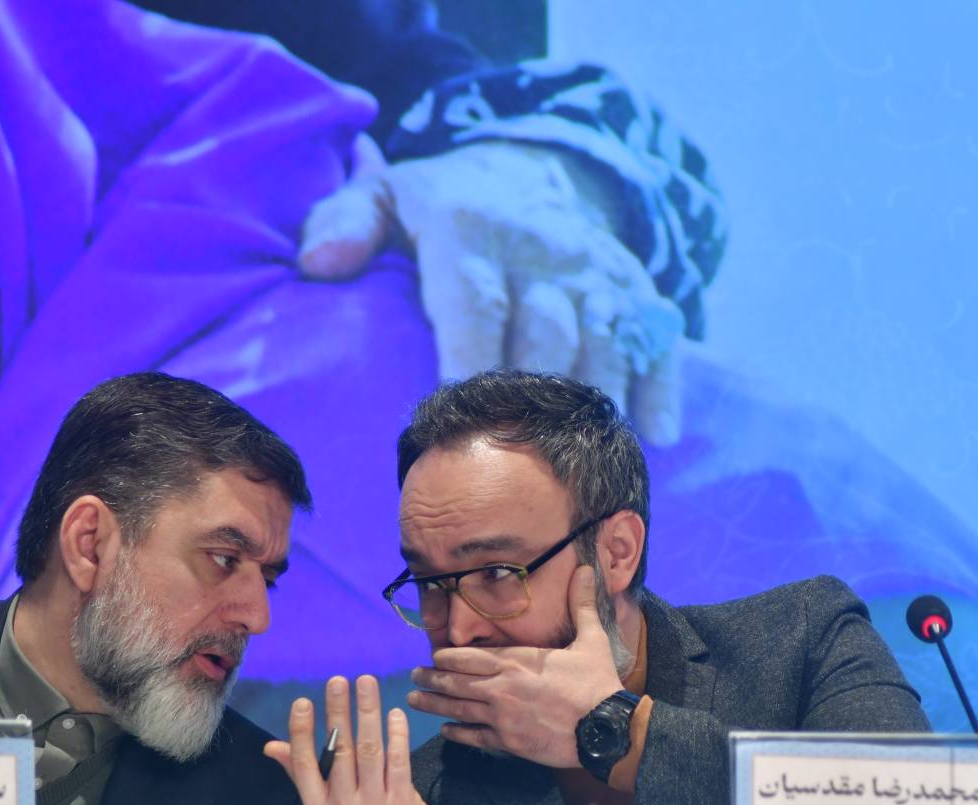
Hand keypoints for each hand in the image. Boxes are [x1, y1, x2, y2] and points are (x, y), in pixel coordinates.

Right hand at [264, 675, 440, 804]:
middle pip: (339, 751)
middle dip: (338, 711)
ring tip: (366, 683)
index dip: (302, 732)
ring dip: (368, 712)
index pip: (304, 765)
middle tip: (338, 681)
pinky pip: (398, 762)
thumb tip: (271, 746)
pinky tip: (393, 713)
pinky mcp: (402, 804)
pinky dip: (396, 734)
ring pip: (369, 751)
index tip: (302, 701)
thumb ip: (301, 775)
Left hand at [298, 140, 685, 445]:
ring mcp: (590, 268)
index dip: (469, 357)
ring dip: (595, 401)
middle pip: (543, 331)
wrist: (525, 167)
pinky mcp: (630, 283)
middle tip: (513, 462)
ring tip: (578, 463)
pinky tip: (654, 433)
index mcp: (468, 228)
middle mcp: (538, 246)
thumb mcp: (381, 197)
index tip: (457, 412)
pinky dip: (659, 383)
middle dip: (532, 394)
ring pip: (601, 339)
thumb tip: (318, 265)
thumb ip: (343, 224)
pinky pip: (652, 332)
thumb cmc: (437, 206)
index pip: (472, 299)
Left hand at [407, 564, 624, 766]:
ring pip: (458, 708)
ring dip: (434, 704)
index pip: (470, 656)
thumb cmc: (597, 683)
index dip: (448, 657)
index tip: (434, 656)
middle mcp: (501, 686)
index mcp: (516, 660)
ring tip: (414, 701)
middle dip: (431, 678)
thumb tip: (586, 570)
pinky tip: (444, 730)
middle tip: (413, 677)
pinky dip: (456, 732)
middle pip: (456, 681)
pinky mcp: (509, 742)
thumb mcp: (591, 639)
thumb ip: (581, 605)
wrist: (608, 729)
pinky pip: (475, 736)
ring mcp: (502, 716)